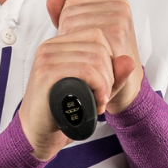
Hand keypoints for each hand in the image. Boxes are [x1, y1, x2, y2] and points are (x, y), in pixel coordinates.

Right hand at [17, 0, 140, 160]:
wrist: (38, 133)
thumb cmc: (61, 111)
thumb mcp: (94, 90)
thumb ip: (113, 75)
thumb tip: (129, 61)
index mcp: (58, 45)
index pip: (96, 35)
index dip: (110, 59)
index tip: (106, 83)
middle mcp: (50, 47)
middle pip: (98, 47)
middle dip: (110, 75)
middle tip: (103, 96)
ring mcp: (46, 58)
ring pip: (94, 59)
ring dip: (105, 84)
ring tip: (98, 101)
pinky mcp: (47, 73)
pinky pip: (85, 70)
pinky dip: (98, 87)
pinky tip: (95, 102)